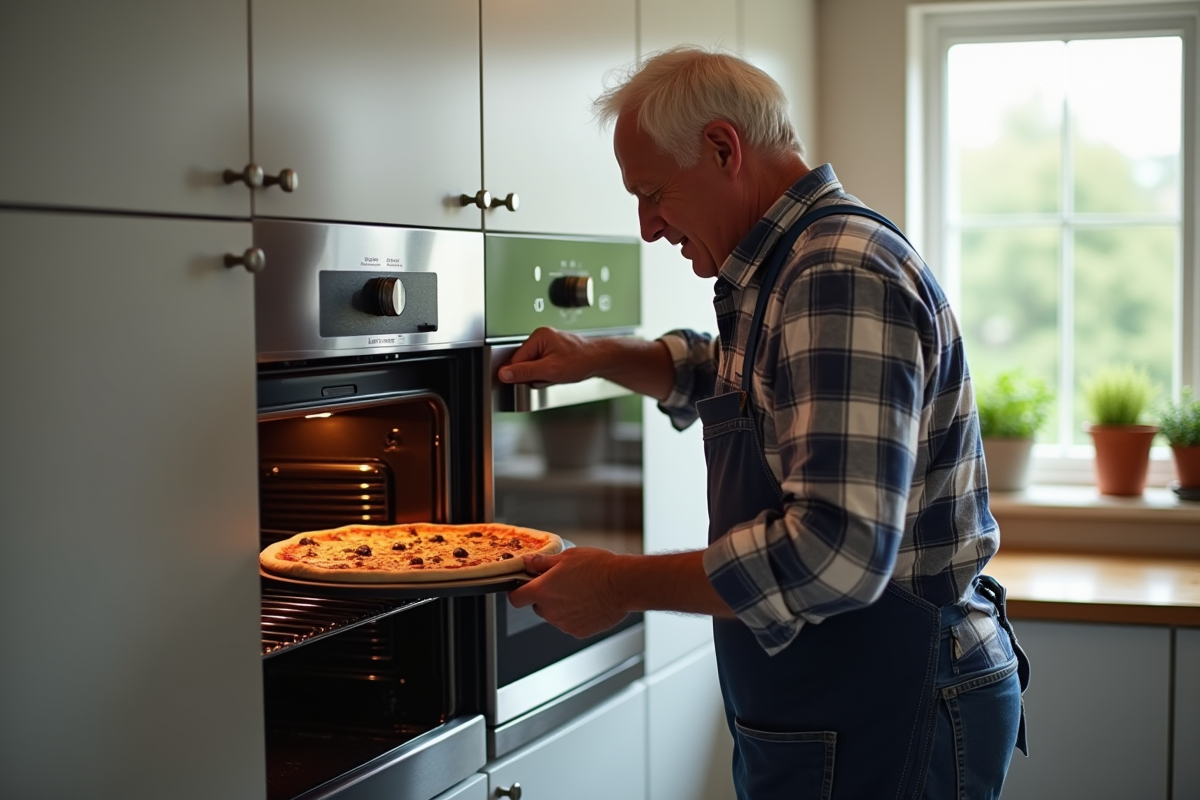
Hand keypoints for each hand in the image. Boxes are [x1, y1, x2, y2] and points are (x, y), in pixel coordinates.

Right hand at [497, 327, 598, 386]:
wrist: (600, 360)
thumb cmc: (581, 361)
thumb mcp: (550, 370)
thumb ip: (525, 372)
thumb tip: (505, 373)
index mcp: (539, 336)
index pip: (516, 359)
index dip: (520, 374)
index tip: (526, 382)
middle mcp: (542, 337)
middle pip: (524, 362)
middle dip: (534, 374)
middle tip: (548, 377)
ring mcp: (548, 343)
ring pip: (534, 366)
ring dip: (542, 375)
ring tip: (556, 374)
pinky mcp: (553, 351)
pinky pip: (543, 366)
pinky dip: (548, 373)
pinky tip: (558, 374)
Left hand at [508, 547, 628, 637]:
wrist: (623, 585)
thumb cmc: (598, 568)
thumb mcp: (567, 556)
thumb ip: (543, 563)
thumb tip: (528, 562)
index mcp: (543, 591)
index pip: (516, 598)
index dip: (518, 592)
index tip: (523, 587)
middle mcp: (550, 611)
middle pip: (537, 607)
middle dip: (545, 597)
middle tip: (563, 584)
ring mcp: (564, 624)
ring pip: (555, 615)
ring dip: (562, 606)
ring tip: (581, 592)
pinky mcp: (578, 632)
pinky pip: (570, 624)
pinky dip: (576, 616)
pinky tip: (589, 603)